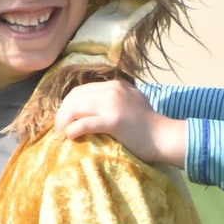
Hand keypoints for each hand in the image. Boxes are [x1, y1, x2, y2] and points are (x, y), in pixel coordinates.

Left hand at [54, 79, 187, 166]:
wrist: (165, 137)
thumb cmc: (149, 126)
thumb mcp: (132, 103)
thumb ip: (115, 100)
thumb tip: (93, 109)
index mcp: (115, 85)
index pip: (81, 90)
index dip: (67, 104)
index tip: (64, 119)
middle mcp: (112, 90)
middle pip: (75, 97)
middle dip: (62, 113)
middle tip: (58, 129)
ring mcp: (113, 104)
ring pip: (76, 108)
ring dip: (64, 122)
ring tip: (61, 135)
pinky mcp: (113, 120)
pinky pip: (84, 123)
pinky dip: (73, 130)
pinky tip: (70, 137)